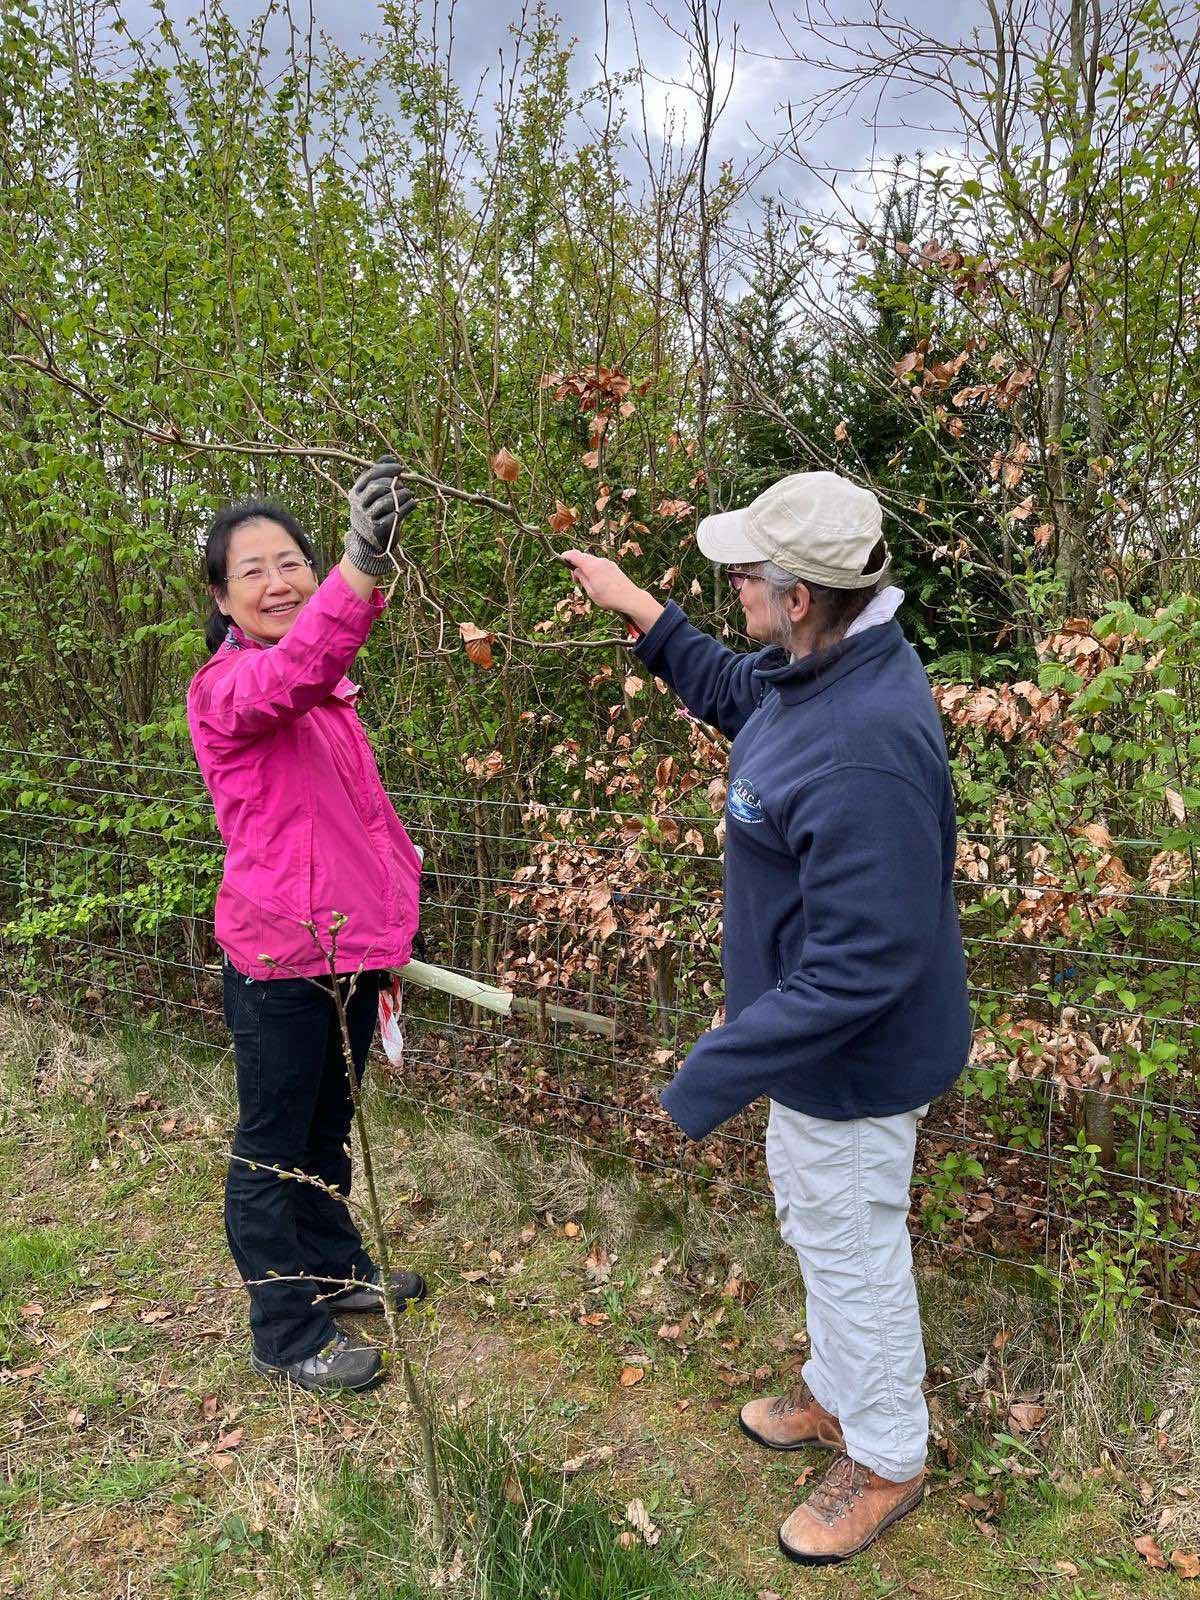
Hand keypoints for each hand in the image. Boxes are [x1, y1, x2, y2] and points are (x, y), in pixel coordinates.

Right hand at [346, 457, 416, 575]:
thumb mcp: (373, 494)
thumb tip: (388, 457)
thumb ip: (380, 476)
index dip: (387, 469)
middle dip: (394, 483)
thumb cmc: (375, 512)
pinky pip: (395, 516)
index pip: (370, 474)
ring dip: (402, 495)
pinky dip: (407, 507)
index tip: (400, 468)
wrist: (369, 543)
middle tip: (403, 485)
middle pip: (377, 487)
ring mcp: (367, 519)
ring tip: (409, 493)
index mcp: (355, 492)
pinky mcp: (378, 531)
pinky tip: (413, 503)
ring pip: (386, 502)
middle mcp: (358, 505)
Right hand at [559, 549, 662, 633]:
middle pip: (582, 556)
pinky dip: (593, 569)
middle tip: (576, 581)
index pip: (574, 555)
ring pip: (590, 560)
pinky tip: (596, 581)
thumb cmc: (610, 598)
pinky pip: (598, 564)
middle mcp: (599, 561)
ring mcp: (607, 562)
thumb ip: (581, 578)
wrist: (631, 598)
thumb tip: (576, 570)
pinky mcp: (612, 566)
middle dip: (575, 565)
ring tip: (587, 583)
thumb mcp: (590, 591)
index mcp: (592, 567)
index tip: (560, 560)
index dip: (565, 556)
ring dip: (585, 568)